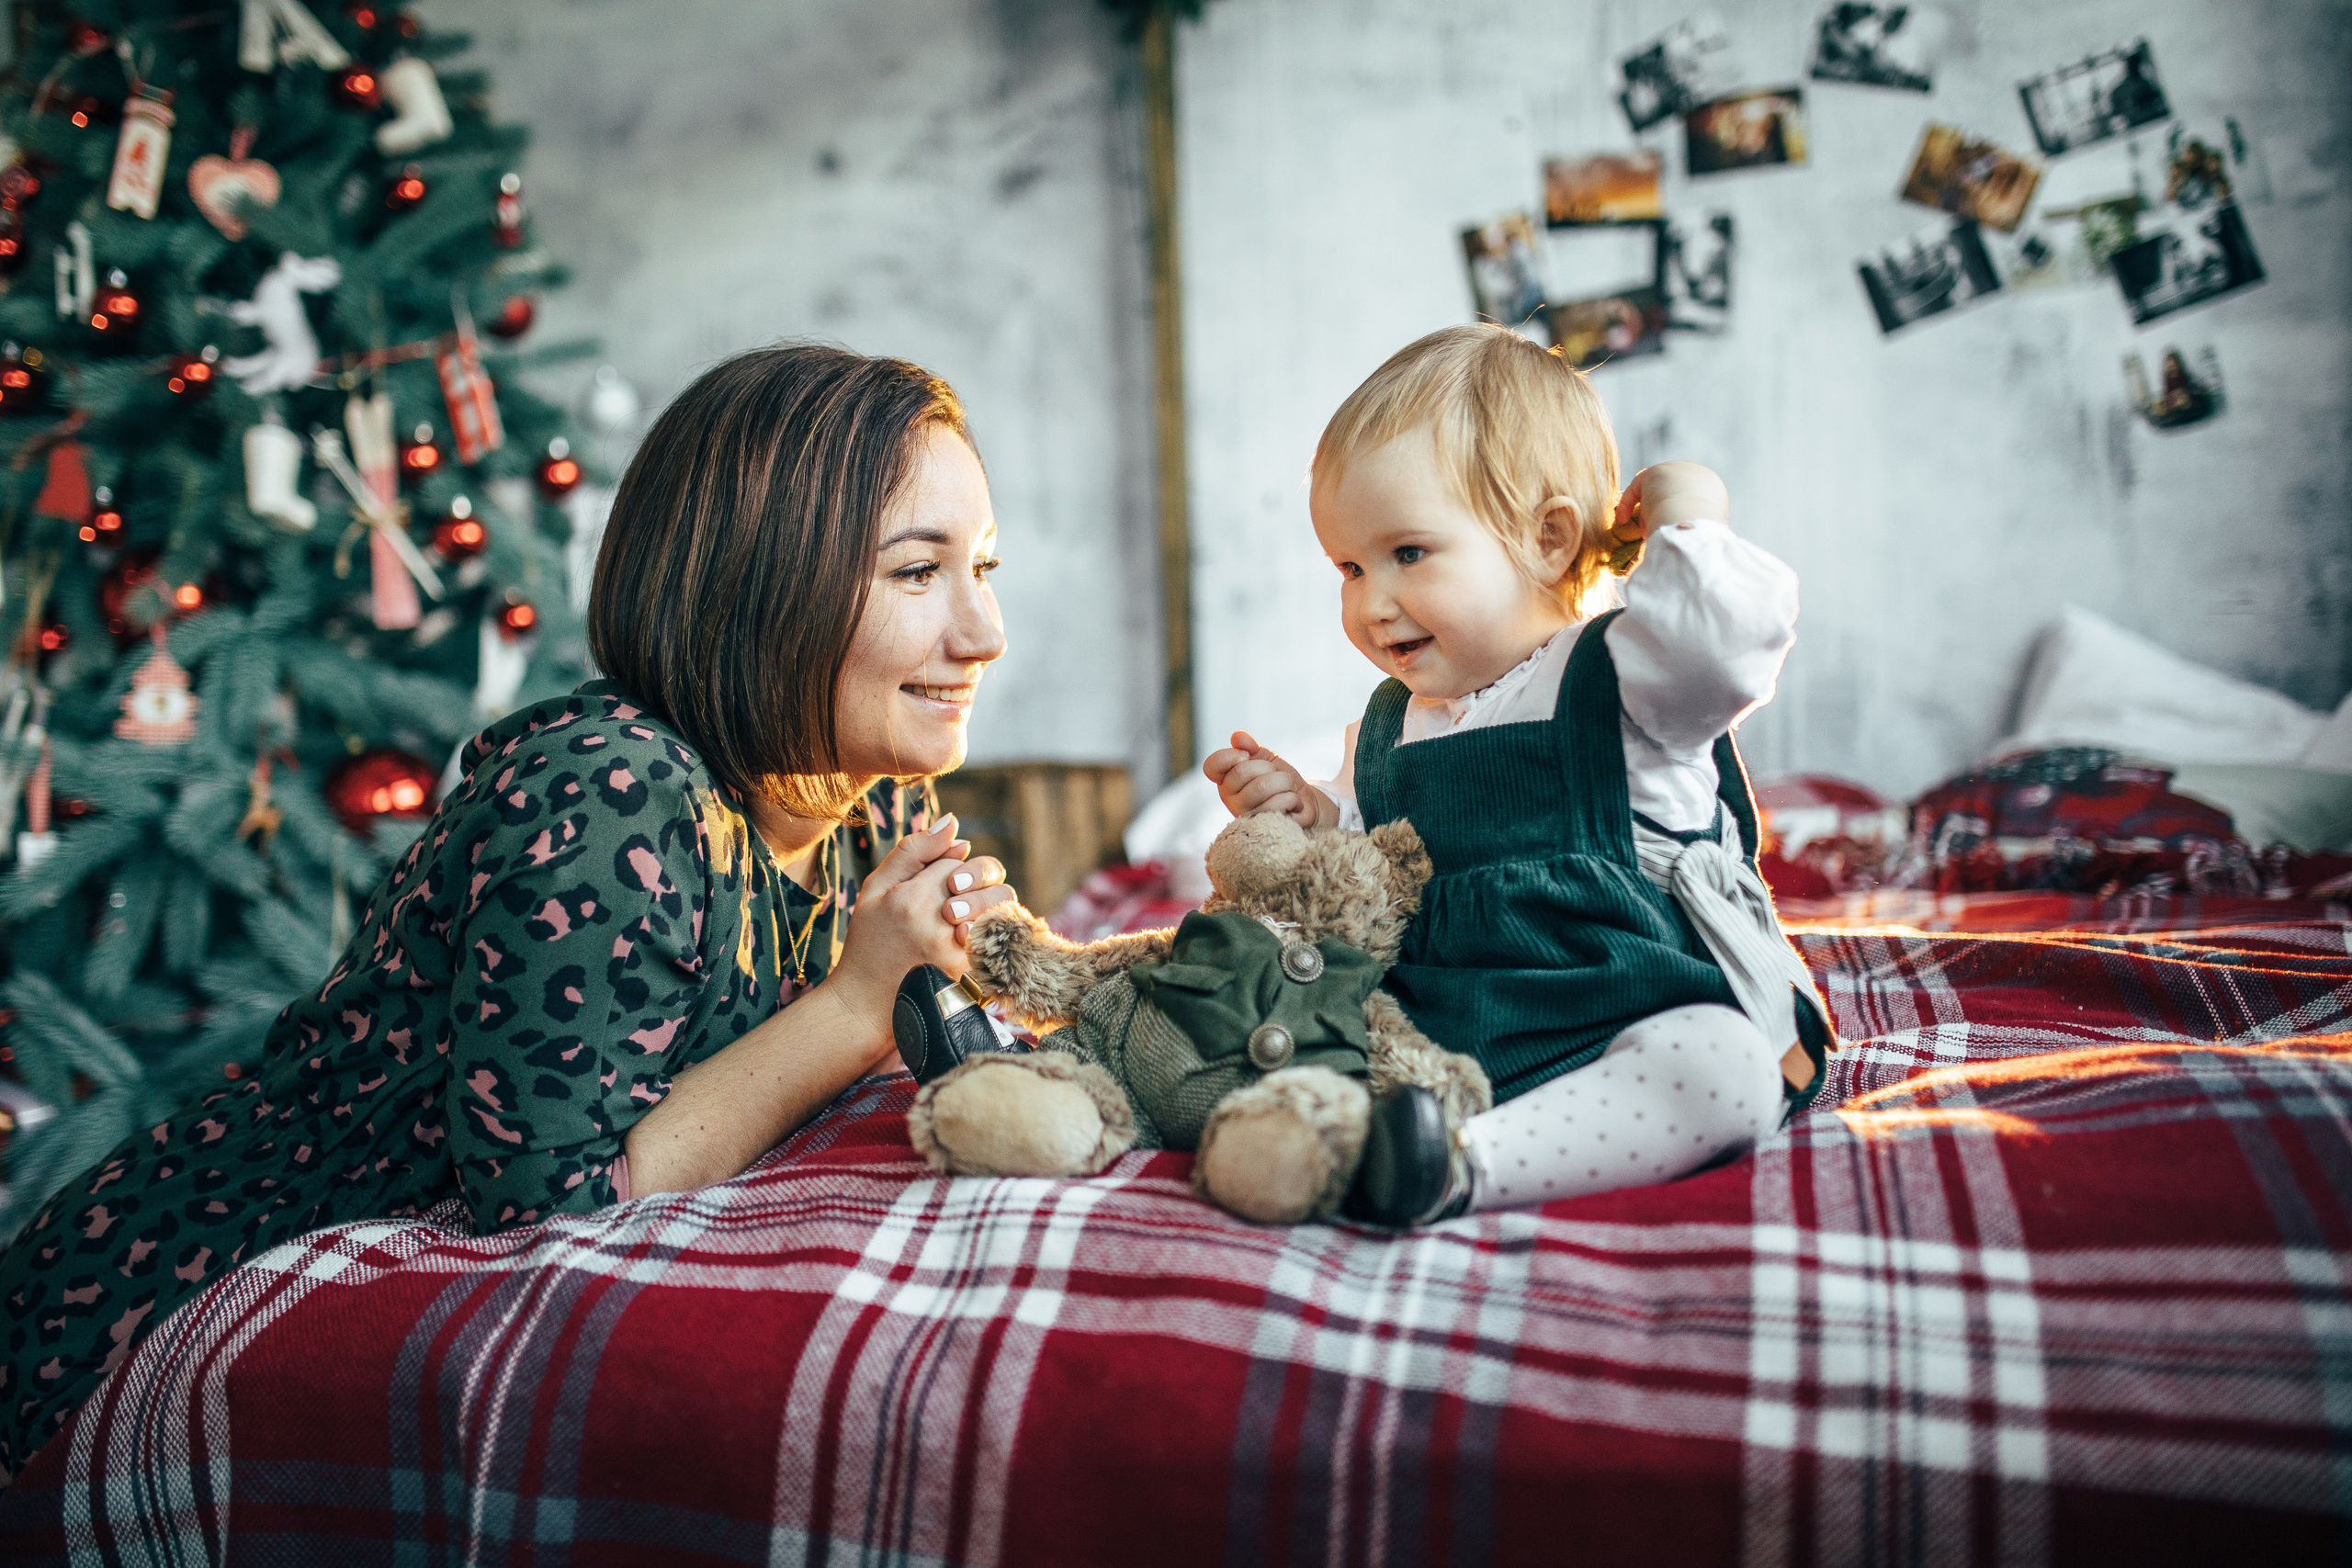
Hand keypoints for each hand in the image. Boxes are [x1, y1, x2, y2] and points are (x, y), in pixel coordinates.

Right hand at [827, 814, 1016, 1009]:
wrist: (865, 1006)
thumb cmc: (869, 944)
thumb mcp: (874, 890)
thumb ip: (912, 852)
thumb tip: (953, 823)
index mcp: (911, 898)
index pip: (954, 858)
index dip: (949, 865)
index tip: (935, 882)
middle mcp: (937, 923)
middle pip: (985, 876)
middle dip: (976, 878)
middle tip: (953, 896)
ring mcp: (958, 951)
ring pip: (1000, 904)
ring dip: (987, 902)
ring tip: (961, 916)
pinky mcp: (973, 974)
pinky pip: (1000, 935)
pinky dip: (990, 929)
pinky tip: (967, 939)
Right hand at [1202, 731, 1337, 829]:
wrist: (1304, 802)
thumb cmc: (1279, 779)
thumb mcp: (1266, 758)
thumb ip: (1250, 746)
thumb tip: (1237, 737)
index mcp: (1226, 781)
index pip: (1211, 766)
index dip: (1230, 756)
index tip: (1247, 755)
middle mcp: (1229, 799)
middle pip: (1242, 771)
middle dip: (1268, 767)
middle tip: (1277, 775)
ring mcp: (1245, 815)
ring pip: (1262, 787)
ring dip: (1285, 782)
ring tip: (1288, 789)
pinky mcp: (1263, 828)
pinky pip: (1277, 805)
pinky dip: (1292, 798)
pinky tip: (1292, 805)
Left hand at [1615, 461, 1729, 539]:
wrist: (1691, 520)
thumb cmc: (1699, 533)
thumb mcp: (1704, 531)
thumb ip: (1692, 526)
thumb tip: (1681, 537)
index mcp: (1712, 486)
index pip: (1691, 496)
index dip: (1678, 512)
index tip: (1669, 529)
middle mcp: (1695, 472)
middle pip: (1673, 490)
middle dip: (1662, 508)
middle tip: (1654, 528)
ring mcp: (1673, 469)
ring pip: (1655, 489)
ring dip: (1648, 508)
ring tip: (1644, 530)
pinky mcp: (1653, 472)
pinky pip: (1637, 487)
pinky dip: (1627, 504)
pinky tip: (1622, 521)